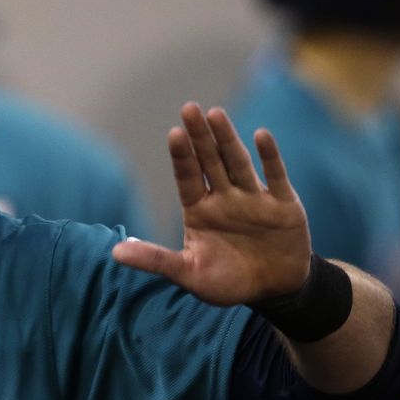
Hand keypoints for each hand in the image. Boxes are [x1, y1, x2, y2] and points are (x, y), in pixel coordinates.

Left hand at [113, 103, 310, 305]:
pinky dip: (270, 157)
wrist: (274, 290)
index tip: (174, 134)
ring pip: (238, 163)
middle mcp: (225, 197)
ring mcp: (253, 198)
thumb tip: (115, 252)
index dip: (182, 156)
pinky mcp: (283, 204)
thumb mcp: (189, 274)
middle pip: (210, 161)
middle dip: (200, 136)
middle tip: (189, 108)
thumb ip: (156, 261)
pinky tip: (261, 135)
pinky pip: (275, 177)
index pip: (187, 177)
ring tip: (216, 114)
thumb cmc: (227, 281)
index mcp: (199, 210)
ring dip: (228, 139)